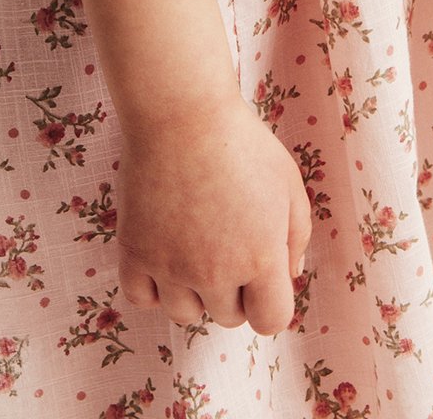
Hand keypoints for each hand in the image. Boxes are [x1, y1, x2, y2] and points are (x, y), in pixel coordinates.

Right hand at [115, 91, 312, 335]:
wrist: (182, 111)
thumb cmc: (241, 141)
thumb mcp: (289, 183)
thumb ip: (297, 236)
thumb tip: (288, 274)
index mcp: (261, 258)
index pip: (271, 321)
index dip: (269, 302)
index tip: (261, 276)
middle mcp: (216, 272)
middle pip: (227, 317)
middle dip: (233, 289)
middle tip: (225, 243)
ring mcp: (171, 265)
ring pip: (184, 313)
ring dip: (192, 290)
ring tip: (193, 246)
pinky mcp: (135, 250)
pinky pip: (141, 298)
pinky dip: (151, 285)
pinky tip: (162, 253)